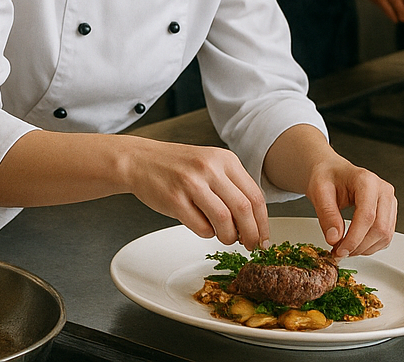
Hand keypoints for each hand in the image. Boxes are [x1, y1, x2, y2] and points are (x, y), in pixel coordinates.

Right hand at [121, 140, 270, 248]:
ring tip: (225, 237)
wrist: (140, 160)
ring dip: (229, 237)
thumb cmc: (177, 166)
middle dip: (251, 235)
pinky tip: (201, 226)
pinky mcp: (174, 199)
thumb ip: (232, 187)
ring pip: (224, 220)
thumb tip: (253, 223)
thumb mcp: (210, 164)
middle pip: (244, 209)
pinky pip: (201, 227)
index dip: (263, 223)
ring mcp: (191, 183)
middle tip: (250, 246)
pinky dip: (206, 233)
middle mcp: (210, 168)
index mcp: (225, 159)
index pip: (255, 196)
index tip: (263, 238)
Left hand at [304, 155, 395, 258]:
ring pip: (385, 235)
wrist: (332, 172)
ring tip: (345, 249)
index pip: (367, 215)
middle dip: (359, 245)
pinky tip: (355, 245)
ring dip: (365, 248)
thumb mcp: (319, 191)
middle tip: (339, 252)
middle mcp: (383, 190)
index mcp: (366, 180)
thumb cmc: (327, 177)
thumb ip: (327, 214)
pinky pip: (385, 236)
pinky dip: (370, 246)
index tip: (340, 249)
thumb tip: (334, 238)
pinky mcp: (389, 213)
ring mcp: (389, 201)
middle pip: (379, 228)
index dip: (354, 237)